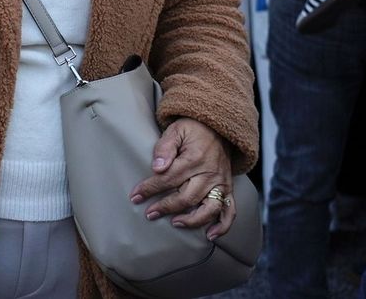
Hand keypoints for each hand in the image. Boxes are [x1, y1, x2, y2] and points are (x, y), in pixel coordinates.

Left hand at [131, 118, 236, 240]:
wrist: (218, 128)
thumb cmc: (192, 130)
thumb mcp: (175, 130)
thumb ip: (164, 148)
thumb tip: (157, 168)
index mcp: (194, 159)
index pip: (168, 178)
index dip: (150, 188)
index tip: (135, 196)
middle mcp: (210, 174)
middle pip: (187, 197)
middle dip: (166, 207)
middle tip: (149, 214)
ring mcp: (221, 183)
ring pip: (209, 208)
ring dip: (192, 220)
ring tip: (175, 224)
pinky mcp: (228, 189)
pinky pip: (230, 211)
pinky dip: (223, 226)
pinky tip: (210, 235)